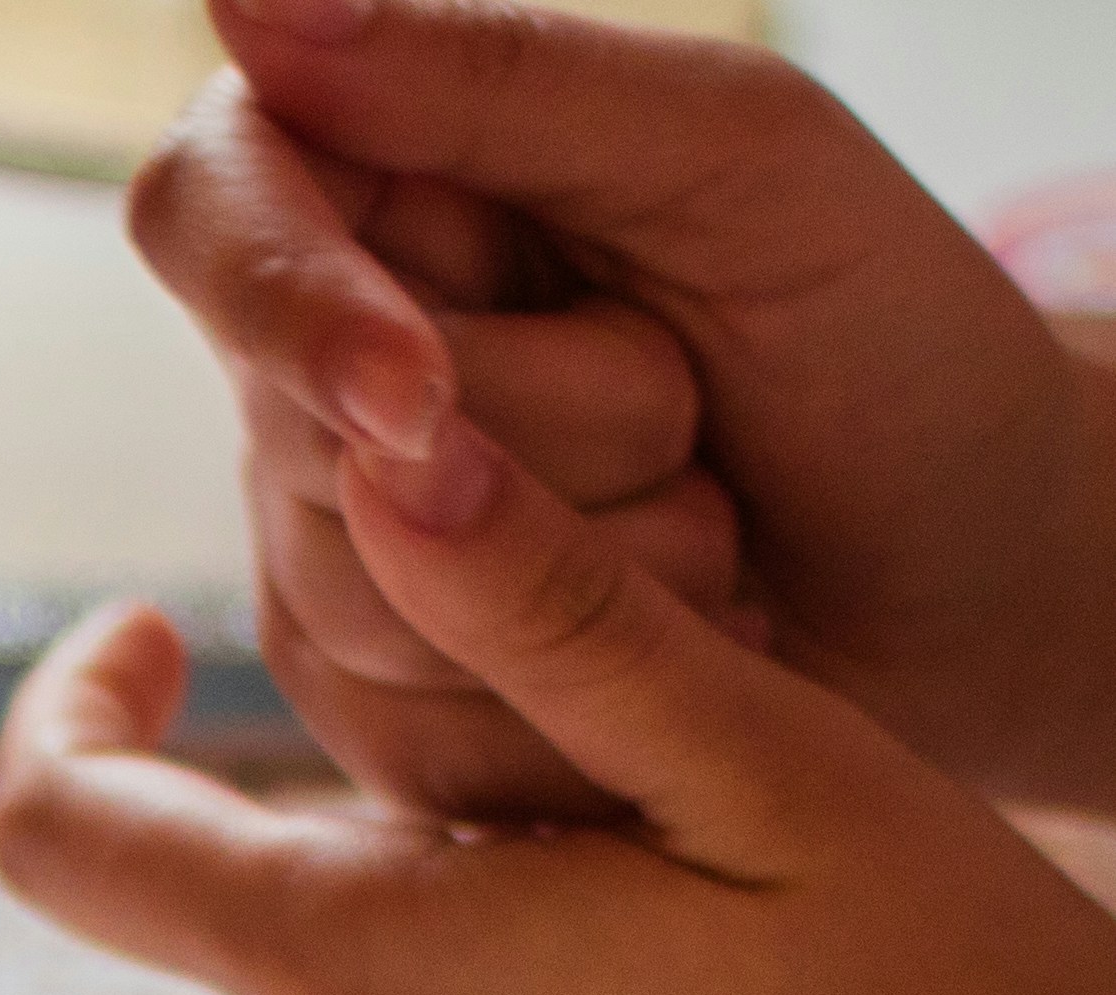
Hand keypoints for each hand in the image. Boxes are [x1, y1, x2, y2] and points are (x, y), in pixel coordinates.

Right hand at [137, 0, 1115, 818]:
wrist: (974, 570)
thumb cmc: (877, 331)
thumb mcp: (730, 158)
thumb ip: (491, 80)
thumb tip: (244, 2)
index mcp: (379, 188)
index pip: (207, 209)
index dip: (289, 302)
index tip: (417, 391)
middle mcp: (312, 372)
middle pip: (302, 435)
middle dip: (543, 447)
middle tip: (698, 408)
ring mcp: (326, 547)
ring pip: (356, 597)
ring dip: (585, 574)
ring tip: (705, 524)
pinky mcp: (371, 703)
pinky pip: (402, 733)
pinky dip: (573, 699)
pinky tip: (673, 640)